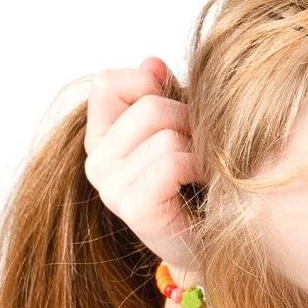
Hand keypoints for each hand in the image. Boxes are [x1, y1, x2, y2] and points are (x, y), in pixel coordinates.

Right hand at [81, 56, 203, 272]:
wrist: (211, 246)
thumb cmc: (199, 184)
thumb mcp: (181, 129)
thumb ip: (163, 94)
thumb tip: (152, 62)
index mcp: (102, 138)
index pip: (109, 82)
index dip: (149, 85)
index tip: (176, 109)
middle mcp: (97, 161)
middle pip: (148, 105)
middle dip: (187, 119)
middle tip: (199, 148)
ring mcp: (109, 187)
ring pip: (164, 131)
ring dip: (197, 146)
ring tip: (201, 169)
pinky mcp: (132, 207)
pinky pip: (172, 161)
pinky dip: (198, 166)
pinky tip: (203, 182)